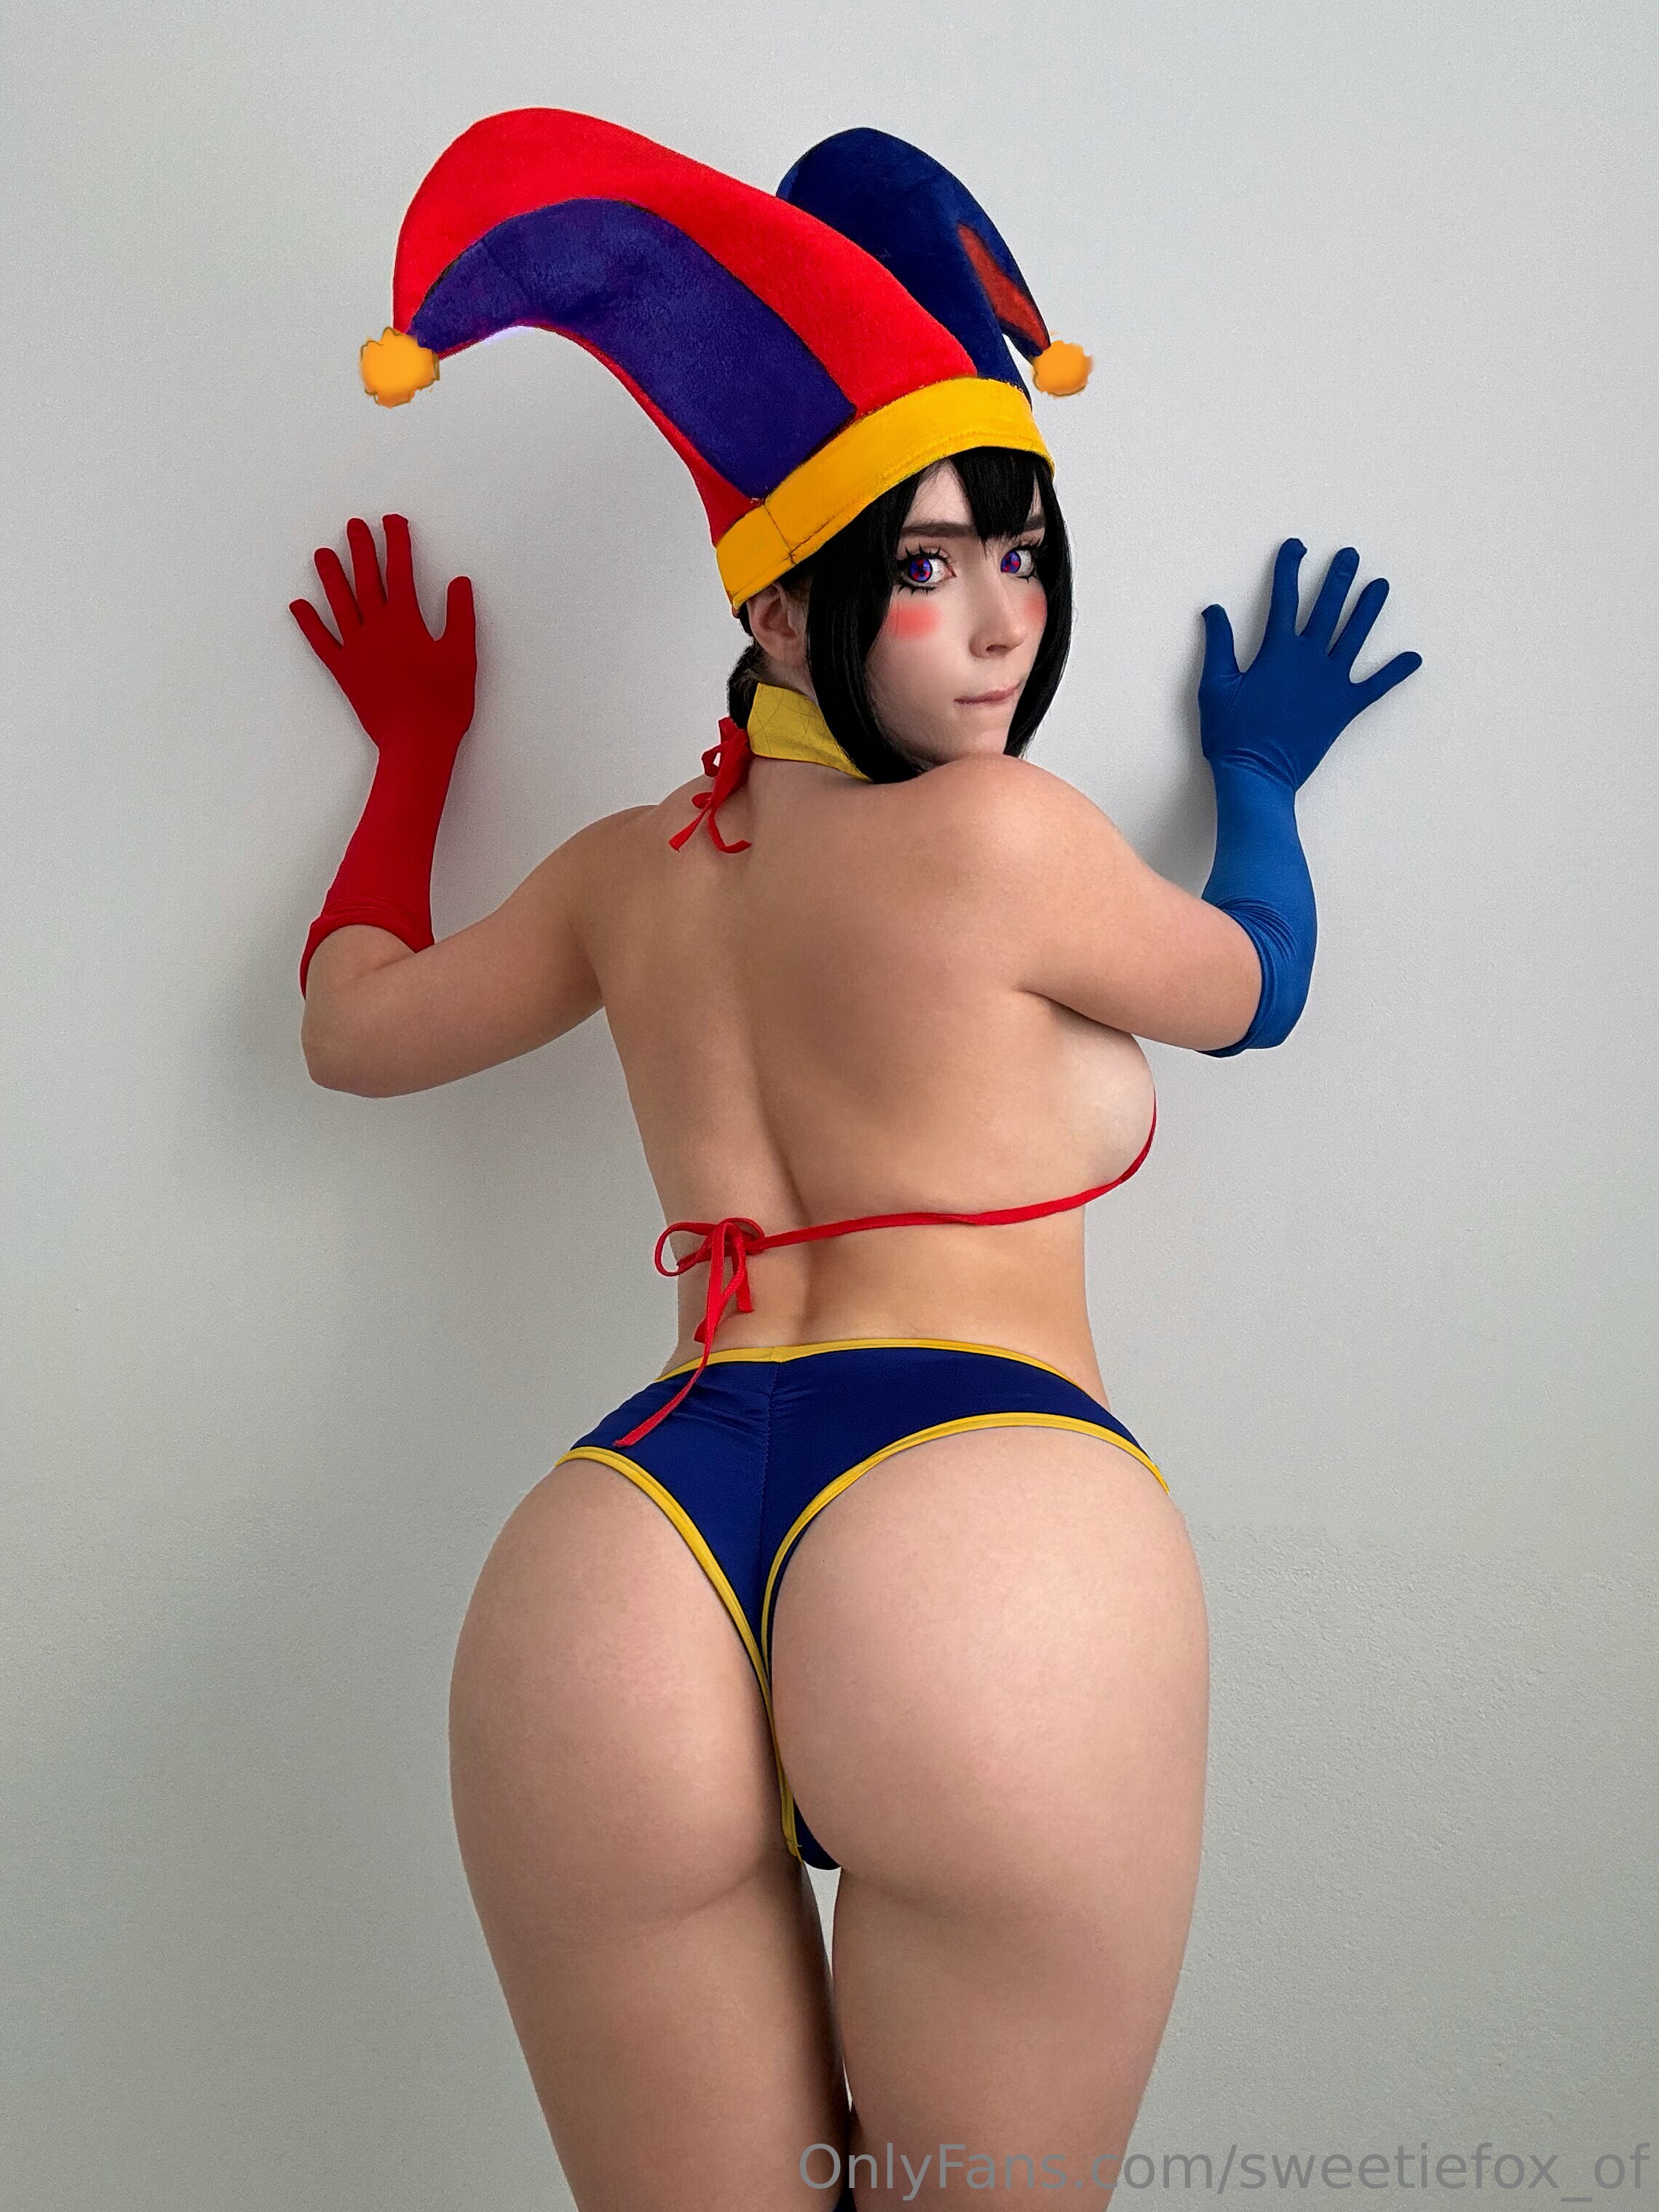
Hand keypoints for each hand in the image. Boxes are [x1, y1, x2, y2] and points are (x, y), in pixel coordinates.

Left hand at [290, 514, 475, 756]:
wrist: (416, 743)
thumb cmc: (443, 703)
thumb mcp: (462, 656)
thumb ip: (459, 616)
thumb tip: (459, 583)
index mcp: (406, 622)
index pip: (401, 572)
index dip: (397, 544)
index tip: (392, 523)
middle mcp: (376, 629)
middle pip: (366, 580)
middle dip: (362, 550)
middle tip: (354, 526)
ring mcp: (356, 649)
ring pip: (339, 604)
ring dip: (331, 576)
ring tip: (323, 553)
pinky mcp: (345, 672)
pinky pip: (322, 642)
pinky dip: (309, 624)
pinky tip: (299, 606)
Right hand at [1198, 539, 1421, 789]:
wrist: (1257, 775)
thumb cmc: (1231, 734)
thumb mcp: (1214, 687)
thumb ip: (1217, 645)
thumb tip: (1214, 610)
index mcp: (1277, 652)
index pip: (1283, 599)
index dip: (1289, 569)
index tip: (1296, 547)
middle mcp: (1309, 659)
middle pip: (1327, 609)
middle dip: (1337, 578)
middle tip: (1350, 555)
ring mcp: (1330, 682)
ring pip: (1355, 636)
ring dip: (1369, 609)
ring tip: (1380, 585)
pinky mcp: (1344, 707)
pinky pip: (1376, 686)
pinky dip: (1395, 672)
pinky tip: (1413, 658)